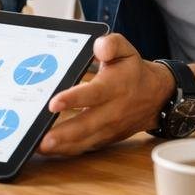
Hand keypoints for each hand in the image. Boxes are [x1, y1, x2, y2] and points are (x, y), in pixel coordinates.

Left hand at [38, 35, 175, 155]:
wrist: (156, 97)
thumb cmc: (133, 71)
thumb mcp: (126, 49)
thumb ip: (111, 44)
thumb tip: (99, 48)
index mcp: (115, 87)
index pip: (94, 94)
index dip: (74, 99)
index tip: (54, 103)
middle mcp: (112, 111)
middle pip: (86, 125)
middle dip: (64, 134)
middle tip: (42, 139)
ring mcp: (109, 128)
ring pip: (84, 141)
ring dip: (62, 147)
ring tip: (38, 148)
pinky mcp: (105, 139)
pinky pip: (85, 147)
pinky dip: (66, 150)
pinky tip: (47, 150)